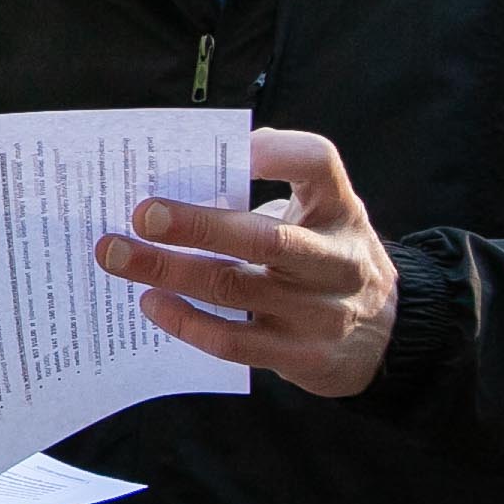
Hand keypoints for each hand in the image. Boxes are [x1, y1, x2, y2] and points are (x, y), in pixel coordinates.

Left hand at [94, 129, 399, 397]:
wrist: (386, 339)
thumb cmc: (326, 259)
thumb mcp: (318, 219)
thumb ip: (265, 198)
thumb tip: (174, 181)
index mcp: (340, 209)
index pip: (318, 162)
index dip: (274, 149)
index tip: (228, 147)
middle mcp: (338, 259)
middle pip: (263, 237)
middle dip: (195, 225)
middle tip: (141, 214)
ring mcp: (321, 313)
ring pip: (233, 288)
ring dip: (167, 270)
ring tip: (117, 255)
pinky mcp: (301, 356)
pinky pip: (232, 340)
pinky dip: (185, 320)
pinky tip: (151, 301)